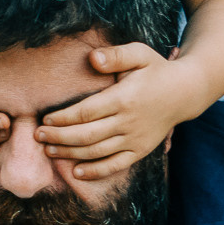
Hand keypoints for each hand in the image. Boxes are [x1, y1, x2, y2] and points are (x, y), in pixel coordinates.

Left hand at [36, 44, 202, 177]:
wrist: (185, 92)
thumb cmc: (156, 69)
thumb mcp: (139, 53)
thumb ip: (116, 55)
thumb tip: (93, 58)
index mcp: (124, 98)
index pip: (86, 112)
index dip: (63, 118)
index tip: (45, 119)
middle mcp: (129, 122)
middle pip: (87, 135)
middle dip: (59, 137)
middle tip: (38, 136)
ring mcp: (135, 139)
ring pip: (97, 151)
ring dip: (70, 153)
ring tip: (49, 150)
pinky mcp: (140, 150)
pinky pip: (116, 165)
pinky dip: (96, 171)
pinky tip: (76, 171)